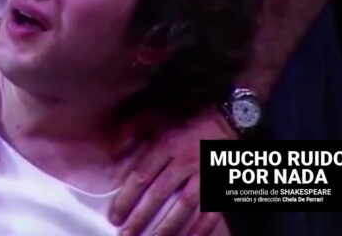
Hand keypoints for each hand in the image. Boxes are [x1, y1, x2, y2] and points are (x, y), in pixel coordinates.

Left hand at [109, 107, 236, 234]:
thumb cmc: (188, 118)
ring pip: (184, 206)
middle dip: (141, 218)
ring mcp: (204, 174)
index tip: (115, 217)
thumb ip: (133, 130)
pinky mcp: (220, 183)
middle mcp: (183, 161)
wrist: (228, 117)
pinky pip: (211, 210)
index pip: (141, 177)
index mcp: (165, 145)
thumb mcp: (157, 116)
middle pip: (159, 194)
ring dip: (167, 227)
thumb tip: (113, 151)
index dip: (126, 199)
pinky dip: (200, 228)